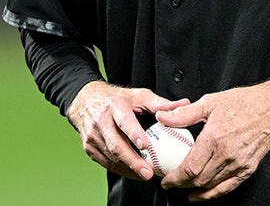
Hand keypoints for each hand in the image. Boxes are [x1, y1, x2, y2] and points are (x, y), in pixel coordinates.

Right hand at [67, 80, 188, 180]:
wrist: (86, 101)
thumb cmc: (116, 99)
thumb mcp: (138, 95)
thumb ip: (161, 103)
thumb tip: (184, 105)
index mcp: (114, 106)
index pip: (124, 121)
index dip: (134, 133)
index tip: (146, 146)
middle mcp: (101, 121)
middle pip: (116, 144)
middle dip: (133, 161)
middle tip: (148, 172)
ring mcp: (93, 136)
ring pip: (111, 157)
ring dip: (129, 168)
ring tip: (145, 174)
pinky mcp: (89, 148)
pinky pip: (106, 163)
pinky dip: (121, 170)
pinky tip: (133, 173)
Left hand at [155, 78, 269, 200]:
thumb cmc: (244, 103)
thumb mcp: (209, 102)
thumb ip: (184, 113)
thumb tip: (163, 117)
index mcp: (214, 138)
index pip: (189, 167)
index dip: (175, 178)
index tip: (166, 180)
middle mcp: (226, 154)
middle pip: (199, 180)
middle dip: (182, 185)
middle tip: (172, 183)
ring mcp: (238, 163)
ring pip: (212, 186)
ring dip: (195, 190)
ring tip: (184, 188)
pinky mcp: (248, 168)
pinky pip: (228, 187)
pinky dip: (213, 194)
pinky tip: (204, 194)